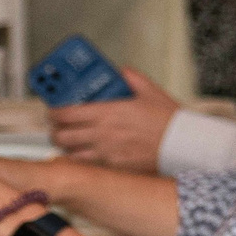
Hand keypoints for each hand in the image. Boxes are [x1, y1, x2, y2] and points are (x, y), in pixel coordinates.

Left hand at [49, 66, 178, 171]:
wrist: (182, 144)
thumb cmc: (169, 120)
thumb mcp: (152, 92)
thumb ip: (133, 78)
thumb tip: (121, 71)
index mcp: (108, 112)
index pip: (65, 112)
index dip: (54, 110)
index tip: (54, 108)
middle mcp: (102, 132)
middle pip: (61, 134)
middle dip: (55, 129)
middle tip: (60, 124)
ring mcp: (105, 150)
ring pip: (69, 150)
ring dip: (66, 144)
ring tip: (71, 138)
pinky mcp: (112, 164)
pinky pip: (86, 162)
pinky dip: (80, 157)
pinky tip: (86, 151)